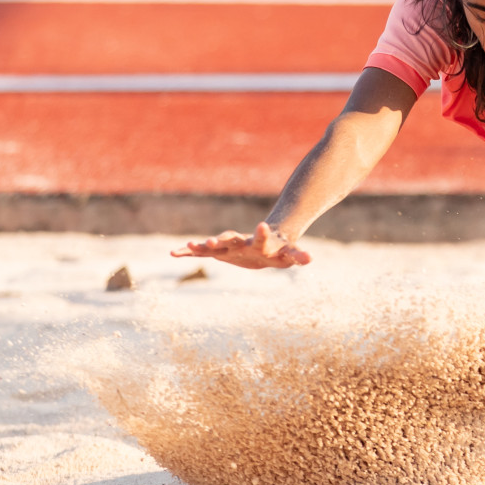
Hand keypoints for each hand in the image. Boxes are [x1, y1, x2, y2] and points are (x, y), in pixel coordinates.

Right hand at [170, 222, 310, 268]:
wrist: (267, 241)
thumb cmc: (280, 249)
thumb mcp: (289, 255)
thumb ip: (298, 256)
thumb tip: (310, 259)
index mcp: (260, 243)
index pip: (261, 238)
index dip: (262, 233)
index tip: (262, 225)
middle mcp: (242, 242)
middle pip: (231, 239)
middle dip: (222, 240)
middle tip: (211, 240)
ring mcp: (229, 246)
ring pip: (213, 245)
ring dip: (202, 246)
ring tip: (188, 246)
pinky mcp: (220, 252)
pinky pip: (202, 251)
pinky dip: (189, 252)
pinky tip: (174, 253)